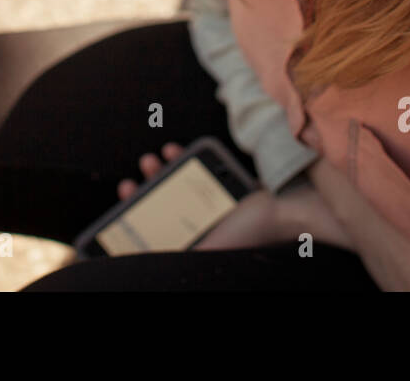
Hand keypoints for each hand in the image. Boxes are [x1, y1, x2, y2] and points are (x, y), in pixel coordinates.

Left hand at [116, 142, 283, 250]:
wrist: (283, 207)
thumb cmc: (249, 232)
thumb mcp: (209, 248)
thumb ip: (182, 254)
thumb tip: (148, 259)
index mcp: (196, 242)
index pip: (158, 231)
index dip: (137, 215)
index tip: (126, 196)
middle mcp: (201, 224)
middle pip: (163, 206)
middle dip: (144, 192)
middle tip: (130, 182)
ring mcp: (211, 203)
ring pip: (176, 185)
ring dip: (159, 172)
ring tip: (150, 160)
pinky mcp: (222, 183)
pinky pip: (197, 169)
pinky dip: (182, 158)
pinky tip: (173, 149)